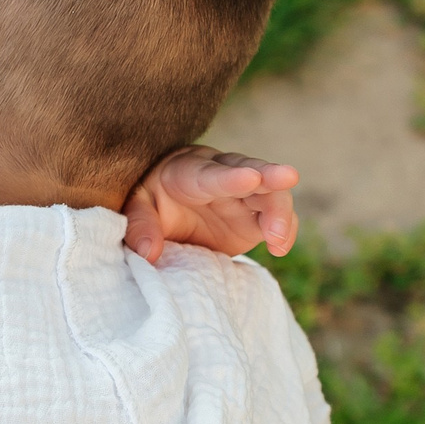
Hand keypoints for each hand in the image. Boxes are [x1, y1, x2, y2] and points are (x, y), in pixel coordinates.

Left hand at [122, 146, 298, 263]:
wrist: (170, 202)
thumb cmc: (152, 200)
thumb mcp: (136, 208)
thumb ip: (140, 226)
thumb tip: (148, 252)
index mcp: (189, 172)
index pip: (211, 174)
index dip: (231, 177)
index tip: (251, 177)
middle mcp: (224, 177)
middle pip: (252, 171)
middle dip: (270, 175)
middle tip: (288, 176)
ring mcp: (243, 197)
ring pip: (271, 195)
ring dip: (279, 213)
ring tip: (277, 239)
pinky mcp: (256, 218)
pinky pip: (278, 219)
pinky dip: (285, 230)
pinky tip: (280, 247)